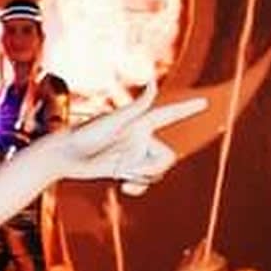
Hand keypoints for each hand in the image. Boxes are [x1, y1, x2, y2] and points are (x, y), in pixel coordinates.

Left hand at [47, 86, 204, 194]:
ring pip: (156, 173)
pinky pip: (144, 183)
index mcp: (140, 123)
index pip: (169, 114)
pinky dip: (137, 186)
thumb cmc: (87, 134)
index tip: (204, 102)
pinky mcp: (124, 169)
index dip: (187, 109)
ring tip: (119, 175)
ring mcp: (134, 154)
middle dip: (152, 168)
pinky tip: (123, 186)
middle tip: (127, 169)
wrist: (65, 154)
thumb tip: (153, 83)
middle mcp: (140, 138)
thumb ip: (138, 106)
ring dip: (140, 178)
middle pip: (167, 158)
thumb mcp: (115, 121)